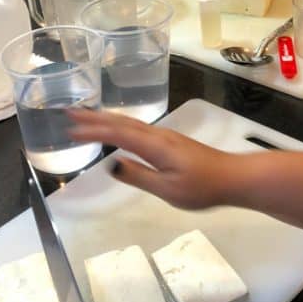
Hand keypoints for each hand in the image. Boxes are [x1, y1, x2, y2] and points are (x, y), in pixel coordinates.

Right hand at [67, 110, 235, 209]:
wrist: (233, 177)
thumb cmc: (203, 187)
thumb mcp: (168, 189)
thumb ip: (139, 176)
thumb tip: (111, 165)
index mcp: (155, 145)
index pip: (118, 135)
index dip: (93, 132)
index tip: (70, 130)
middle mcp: (158, 135)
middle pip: (121, 122)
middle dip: (94, 117)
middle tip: (69, 112)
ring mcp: (165, 136)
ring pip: (130, 123)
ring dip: (106, 119)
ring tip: (85, 116)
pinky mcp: (170, 141)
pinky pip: (138, 128)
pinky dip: (120, 125)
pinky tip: (117, 128)